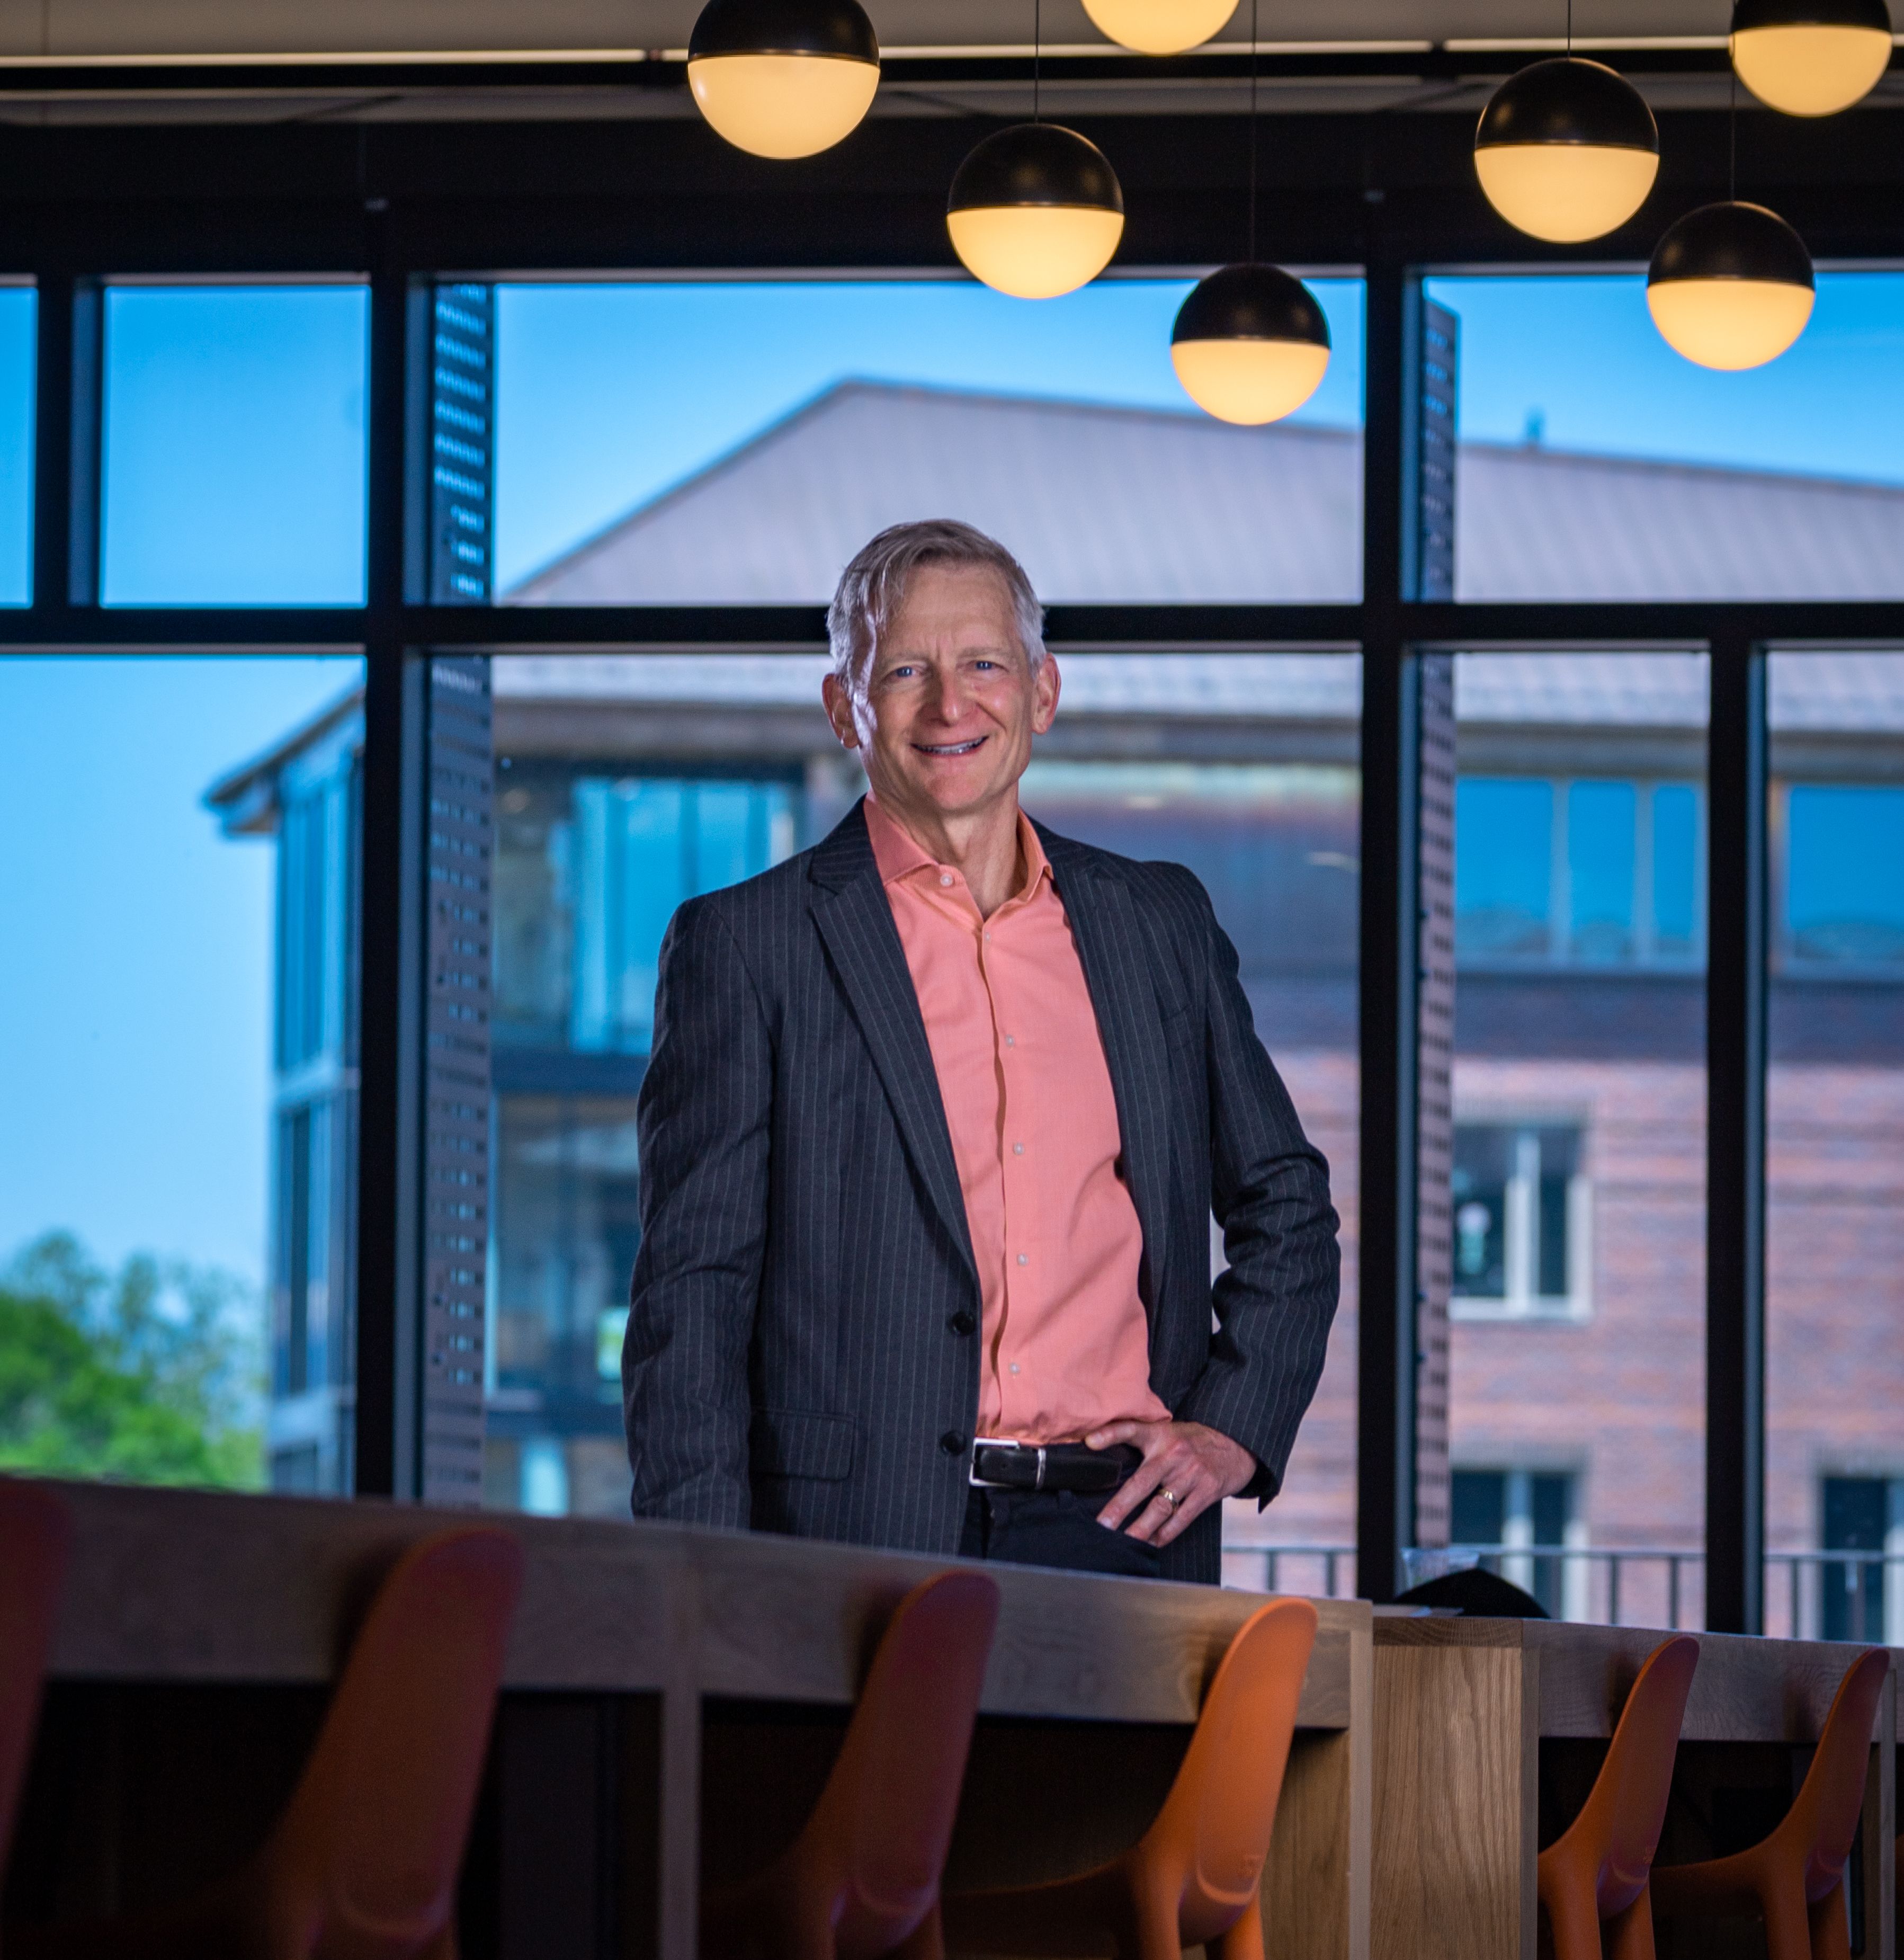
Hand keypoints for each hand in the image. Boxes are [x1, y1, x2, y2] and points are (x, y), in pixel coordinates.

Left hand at [1086, 1418, 1255, 1548]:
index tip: (1088, 1442)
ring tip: (1124, 1541)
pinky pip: (1182, 1517)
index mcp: (1160, 1434)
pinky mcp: (1207, 1490)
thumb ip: (1143, 1441)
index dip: (1109, 1434)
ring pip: (1161, 1505)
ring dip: (1141, 1527)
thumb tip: (1107, 1463)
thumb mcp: (1168, 1431)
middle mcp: (1174, 1453)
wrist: (1236, 1444)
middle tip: (1102, 1525)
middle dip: (1120, 1506)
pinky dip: (1165, 1533)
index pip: (1130, 1429)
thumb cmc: (1192, 1441)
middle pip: (1142, 1482)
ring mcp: (1191, 1473)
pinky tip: (1152, 1542)